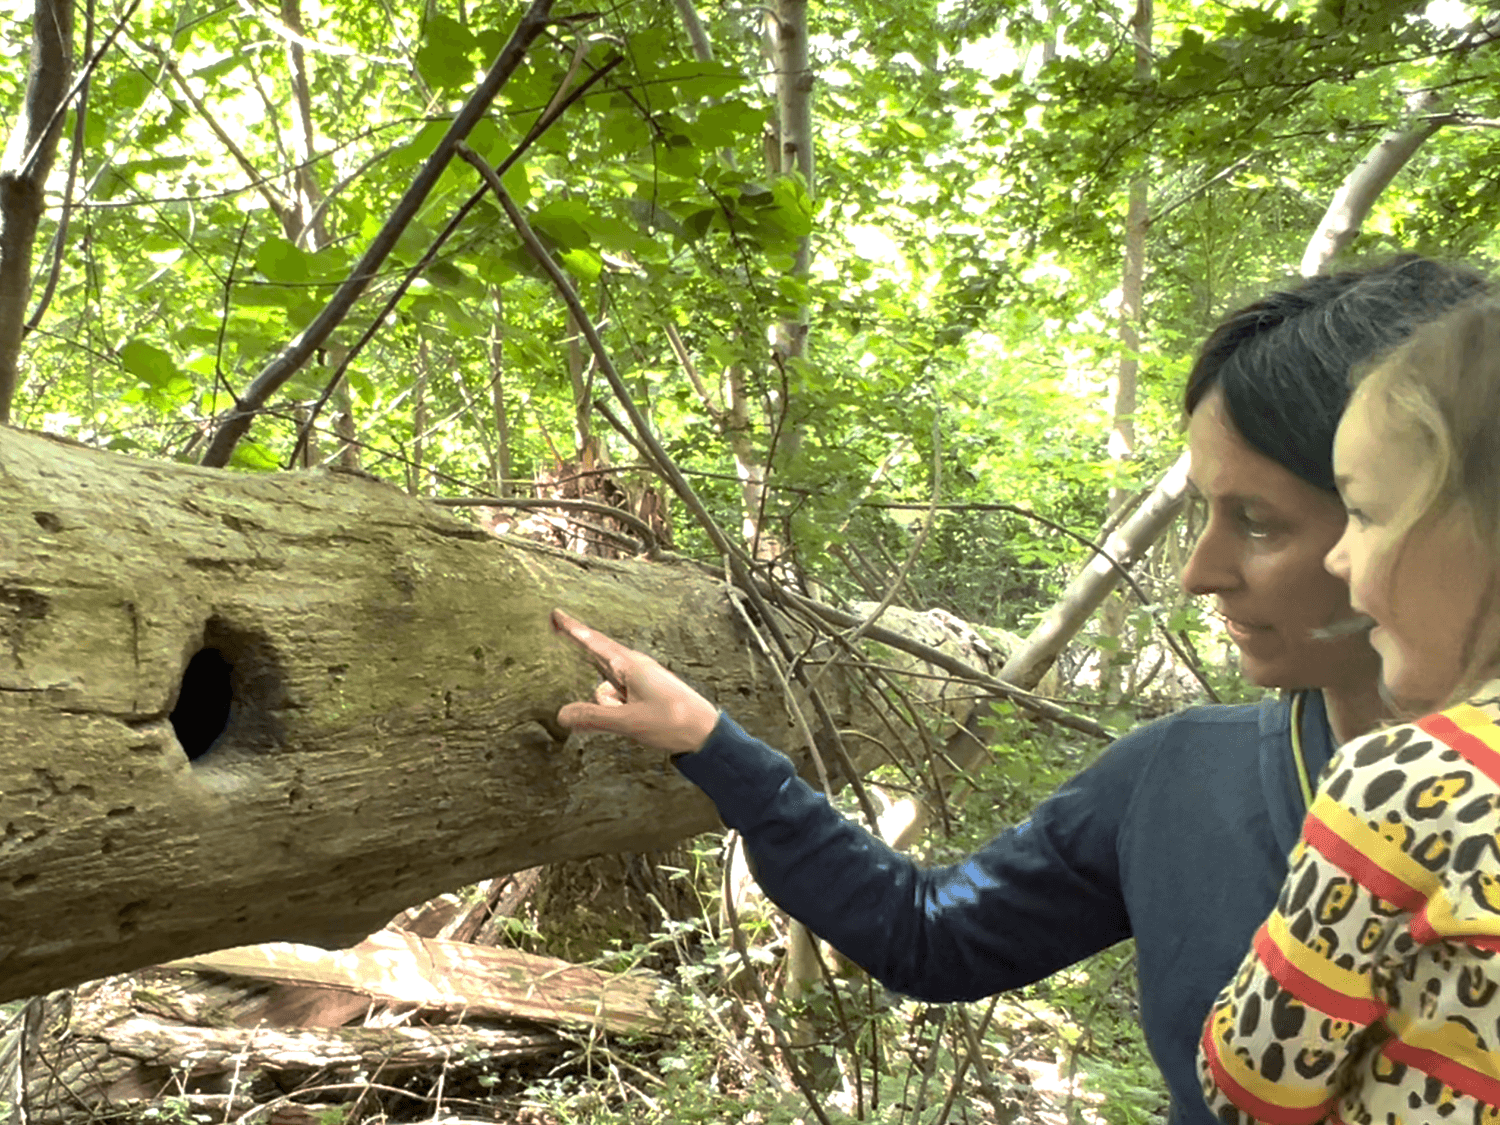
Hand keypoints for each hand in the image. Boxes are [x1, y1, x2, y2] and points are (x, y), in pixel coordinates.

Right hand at [552, 609, 719, 755]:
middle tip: (555, 629)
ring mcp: (639, 680)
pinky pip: (617, 696)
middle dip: (580, 651)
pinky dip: (613, 707)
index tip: (556, 614)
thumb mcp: (629, 722)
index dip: (573, 629)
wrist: (706, 733)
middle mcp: (634, 668)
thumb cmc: (673, 722)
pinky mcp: (644, 694)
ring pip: (605, 689)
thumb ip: (594, 718)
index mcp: (630, 665)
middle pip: (597, 661)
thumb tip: (562, 714)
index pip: (594, 642)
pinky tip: (626, 720)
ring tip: (633, 721)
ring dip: (607, 706)